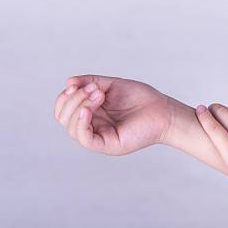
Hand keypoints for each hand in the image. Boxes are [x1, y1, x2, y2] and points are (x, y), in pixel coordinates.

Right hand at [54, 74, 172, 154]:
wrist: (163, 110)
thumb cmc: (141, 99)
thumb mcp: (111, 85)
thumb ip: (90, 82)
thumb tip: (68, 82)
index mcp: (92, 113)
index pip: (64, 109)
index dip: (65, 96)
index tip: (79, 84)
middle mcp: (92, 126)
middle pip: (63, 118)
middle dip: (74, 99)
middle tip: (95, 90)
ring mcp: (99, 136)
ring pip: (71, 128)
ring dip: (80, 106)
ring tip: (99, 95)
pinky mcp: (107, 145)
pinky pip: (85, 139)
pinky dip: (81, 124)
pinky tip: (87, 111)